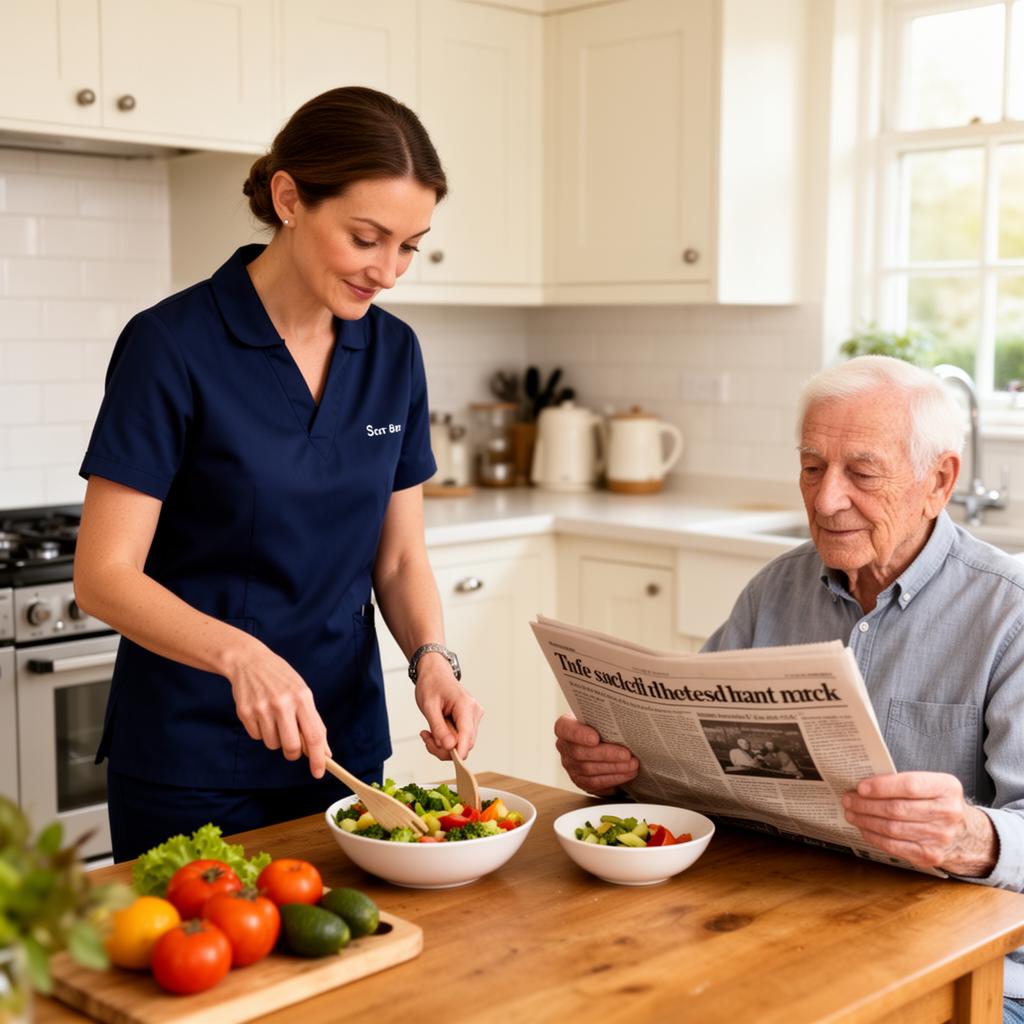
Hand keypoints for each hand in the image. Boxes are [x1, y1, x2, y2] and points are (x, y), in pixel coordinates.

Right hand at [225, 637, 329, 778]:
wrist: (249, 661)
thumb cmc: (281, 679)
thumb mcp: (302, 693)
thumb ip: (313, 722)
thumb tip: (324, 751)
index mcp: (302, 698)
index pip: (314, 735)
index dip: (318, 758)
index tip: (319, 772)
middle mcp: (282, 704)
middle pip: (291, 747)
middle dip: (294, 754)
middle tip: (293, 749)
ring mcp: (262, 709)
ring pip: (272, 744)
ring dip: (276, 739)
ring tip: (274, 719)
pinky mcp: (245, 713)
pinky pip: (257, 737)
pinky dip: (261, 731)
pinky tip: (261, 713)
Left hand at [414, 655, 483, 759]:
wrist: (435, 673)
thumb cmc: (432, 684)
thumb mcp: (428, 705)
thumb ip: (438, 726)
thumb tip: (448, 746)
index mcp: (465, 705)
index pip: (467, 734)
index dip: (461, 750)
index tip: (454, 762)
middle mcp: (474, 712)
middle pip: (465, 744)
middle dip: (444, 748)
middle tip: (426, 738)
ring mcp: (473, 717)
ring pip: (462, 744)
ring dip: (443, 745)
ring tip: (428, 733)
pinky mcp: (469, 721)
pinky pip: (460, 739)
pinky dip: (446, 740)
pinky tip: (435, 732)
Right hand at [554, 714, 637, 795]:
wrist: (602, 743)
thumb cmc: (602, 727)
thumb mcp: (601, 718)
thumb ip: (606, 719)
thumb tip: (625, 721)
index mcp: (566, 726)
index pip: (564, 728)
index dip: (578, 734)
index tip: (595, 738)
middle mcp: (564, 746)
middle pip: (579, 752)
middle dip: (606, 754)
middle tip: (627, 754)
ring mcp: (570, 765)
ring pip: (589, 769)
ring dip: (614, 767)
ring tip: (632, 764)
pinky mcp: (580, 780)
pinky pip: (595, 782)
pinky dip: (613, 778)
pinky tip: (627, 773)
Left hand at [842, 771, 996, 875]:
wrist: (966, 835)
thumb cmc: (939, 803)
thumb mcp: (933, 785)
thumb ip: (905, 782)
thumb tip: (865, 785)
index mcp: (947, 788)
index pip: (909, 786)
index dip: (882, 787)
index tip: (860, 787)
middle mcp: (947, 813)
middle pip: (896, 809)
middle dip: (866, 804)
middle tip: (848, 799)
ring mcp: (940, 837)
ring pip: (892, 829)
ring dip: (865, 820)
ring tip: (851, 812)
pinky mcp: (930, 856)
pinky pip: (894, 846)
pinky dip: (874, 836)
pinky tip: (864, 828)